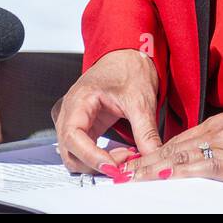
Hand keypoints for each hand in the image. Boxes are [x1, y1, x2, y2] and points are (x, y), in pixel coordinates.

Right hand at [52, 49, 161, 175]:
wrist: (130, 55)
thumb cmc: (129, 67)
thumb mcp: (141, 99)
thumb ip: (146, 130)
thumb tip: (152, 154)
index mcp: (78, 100)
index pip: (73, 137)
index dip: (91, 156)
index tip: (113, 166)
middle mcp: (69, 113)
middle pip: (71, 152)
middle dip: (97, 162)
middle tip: (127, 160)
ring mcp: (75, 121)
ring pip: (76, 155)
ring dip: (99, 162)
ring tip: (127, 155)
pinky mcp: (84, 127)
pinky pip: (84, 150)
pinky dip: (100, 157)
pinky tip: (120, 153)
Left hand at [126, 111, 222, 187]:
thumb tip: (204, 153)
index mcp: (221, 123)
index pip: (178, 139)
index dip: (152, 152)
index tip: (133, 161)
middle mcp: (217, 131)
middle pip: (171, 147)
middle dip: (143, 160)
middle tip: (118, 170)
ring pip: (177, 156)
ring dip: (149, 168)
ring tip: (127, 176)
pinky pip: (196, 168)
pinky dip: (174, 172)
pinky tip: (159, 177)